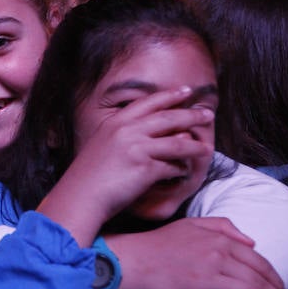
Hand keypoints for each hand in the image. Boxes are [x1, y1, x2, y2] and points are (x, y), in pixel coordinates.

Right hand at [39, 86, 214, 246]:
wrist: (80, 197)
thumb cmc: (87, 177)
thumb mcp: (100, 146)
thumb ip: (120, 136)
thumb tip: (145, 135)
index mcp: (115, 122)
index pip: (148, 103)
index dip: (169, 95)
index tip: (186, 91)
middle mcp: (127, 130)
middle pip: (168, 117)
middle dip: (192, 114)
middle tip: (207, 113)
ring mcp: (137, 148)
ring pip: (177, 141)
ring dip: (195, 145)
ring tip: (206, 147)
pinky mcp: (146, 168)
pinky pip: (172, 166)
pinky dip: (181, 169)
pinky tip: (184, 172)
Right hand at [109, 217, 287, 288]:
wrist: (129, 262)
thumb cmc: (159, 244)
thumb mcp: (192, 224)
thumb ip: (224, 227)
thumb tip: (252, 242)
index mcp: (218, 240)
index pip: (259, 263)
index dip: (276, 280)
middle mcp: (216, 259)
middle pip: (260, 283)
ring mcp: (205, 280)